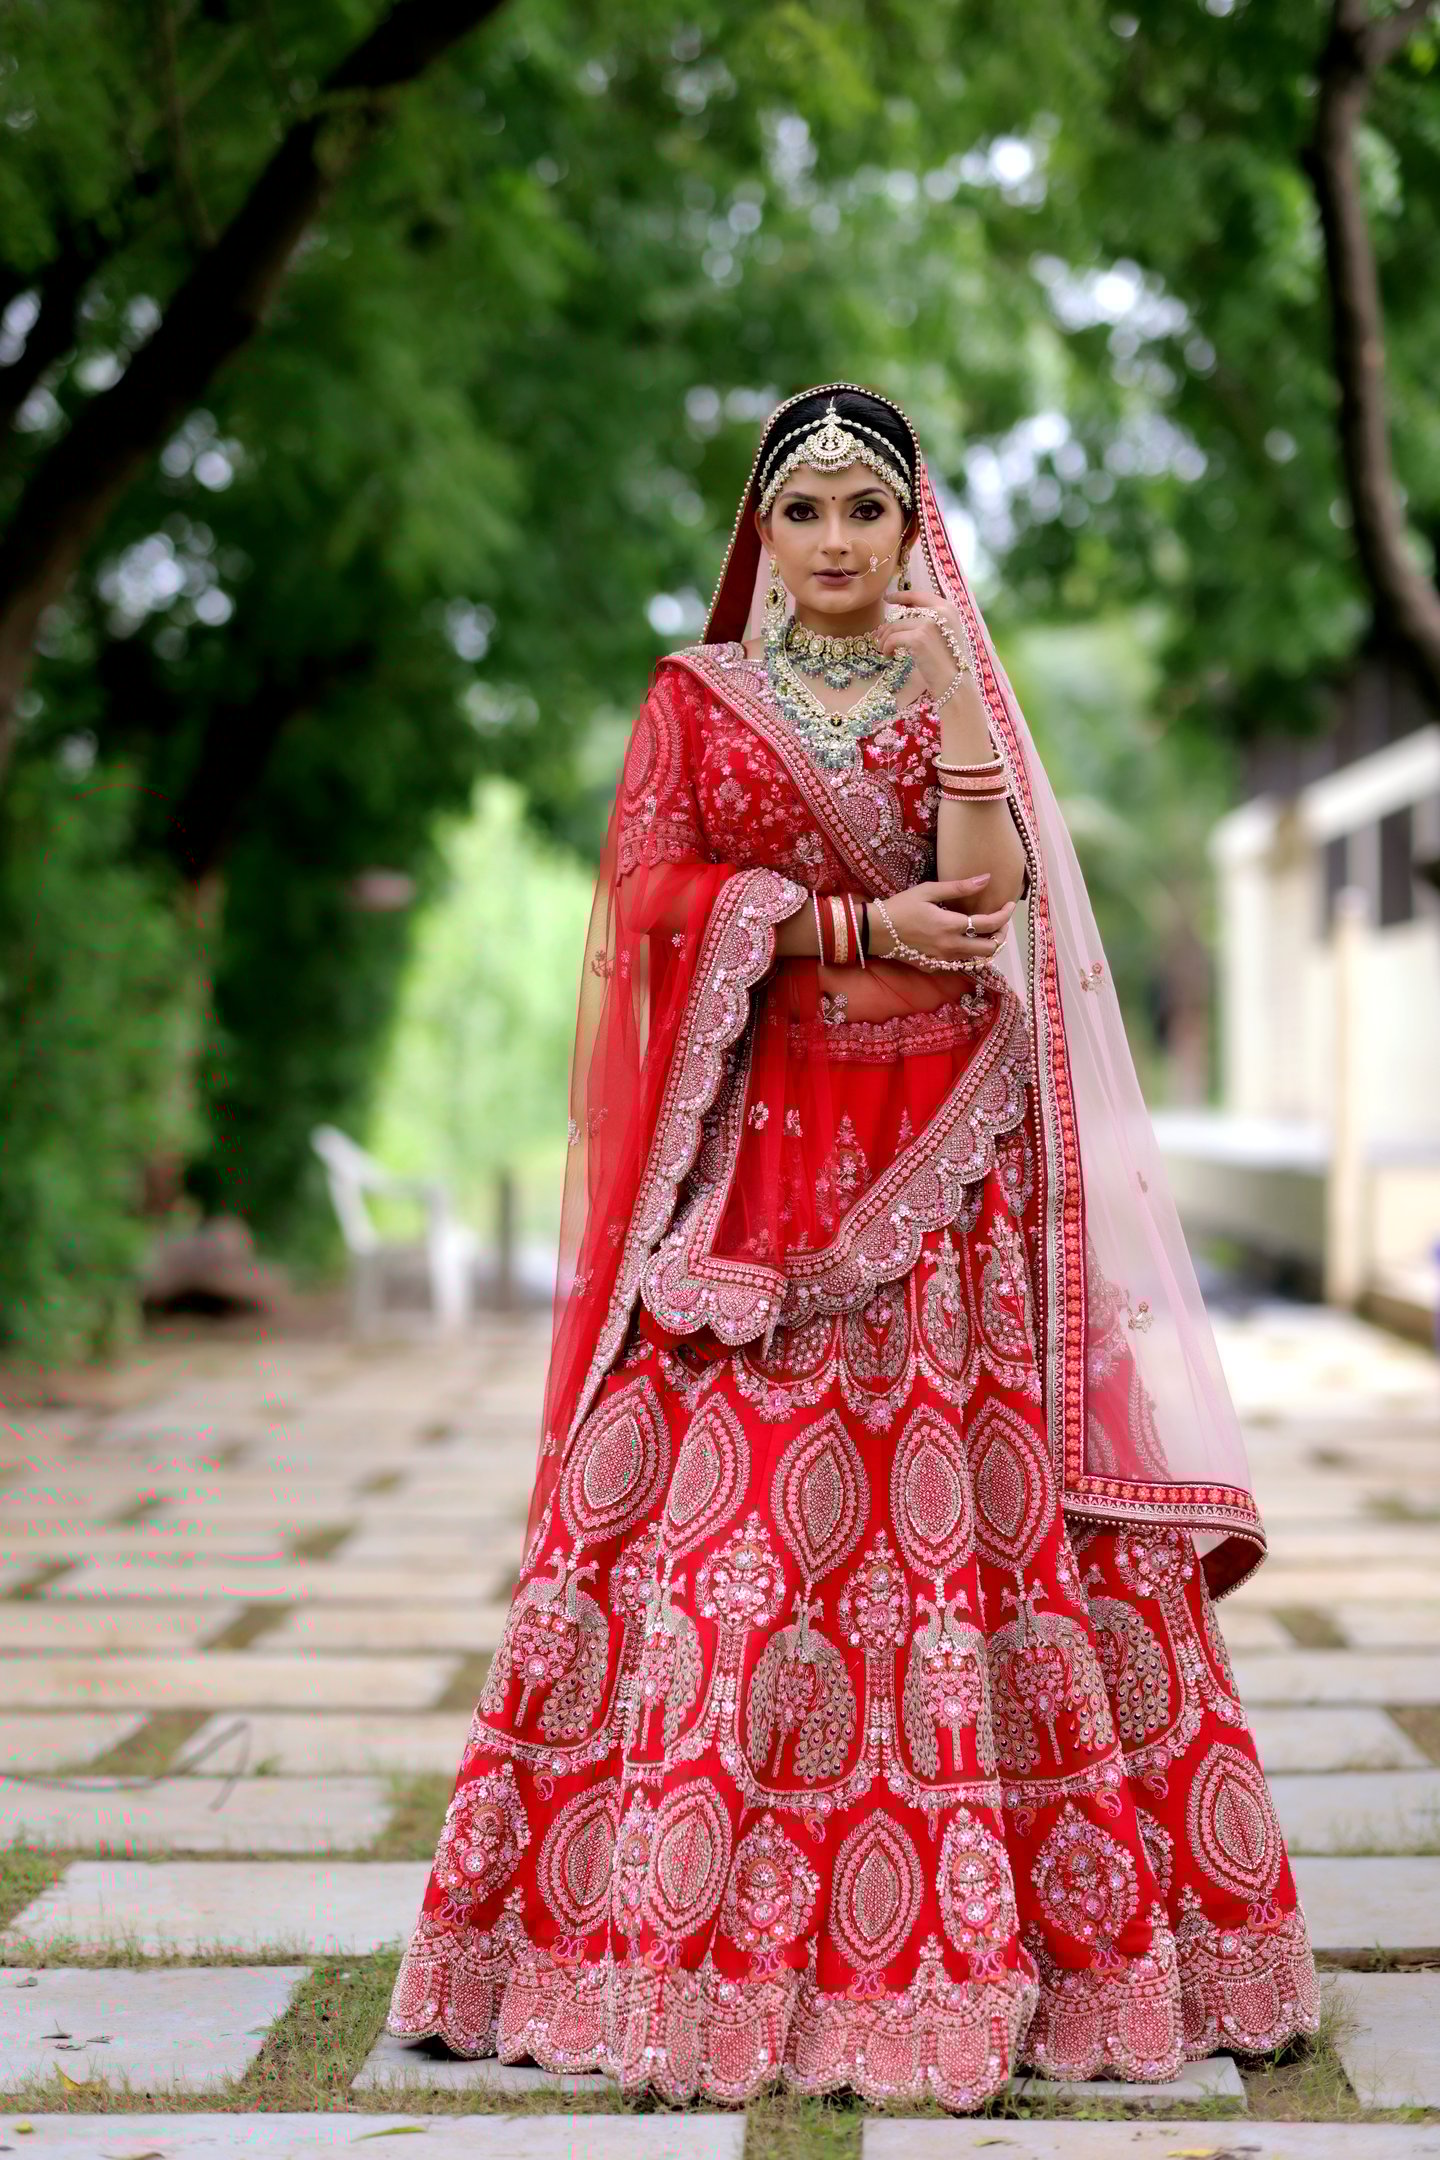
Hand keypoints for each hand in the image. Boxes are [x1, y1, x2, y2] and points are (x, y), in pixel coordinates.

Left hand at [875, 589, 973, 700]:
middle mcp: (940, 611)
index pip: (919, 595)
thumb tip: (902, 613)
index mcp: (948, 608)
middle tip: (879, 636)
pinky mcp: (918, 638)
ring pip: (895, 626)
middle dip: (888, 625)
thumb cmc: (950, 663)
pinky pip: (893, 638)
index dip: (901, 596)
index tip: (887, 598)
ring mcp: (929, 623)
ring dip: (884, 639)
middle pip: (903, 613)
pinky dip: (886, 647)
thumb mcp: (945, 635)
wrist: (955, 682)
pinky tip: (888, 655)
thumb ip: (930, 621)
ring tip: (883, 650)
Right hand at [875, 876, 1015, 968]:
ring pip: (976, 959)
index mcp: (950, 926)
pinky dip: (969, 954)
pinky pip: (960, 964)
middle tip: (999, 923)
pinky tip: (964, 942)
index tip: (1010, 906)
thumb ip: (959, 888)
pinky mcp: (933, 967)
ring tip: (985, 932)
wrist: (875, 931)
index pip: (989, 924)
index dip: (1004, 915)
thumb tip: (986, 879)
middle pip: (989, 949)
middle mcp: (950, 947)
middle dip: (1000, 936)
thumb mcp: (928, 891)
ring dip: (986, 946)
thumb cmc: (900, 907)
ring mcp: (942, 960)